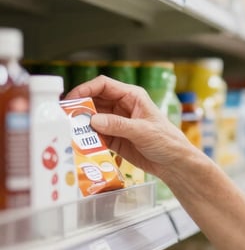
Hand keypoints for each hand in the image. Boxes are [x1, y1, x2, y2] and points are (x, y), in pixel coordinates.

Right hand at [66, 75, 194, 177]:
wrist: (174, 163)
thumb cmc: (167, 141)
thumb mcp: (143, 131)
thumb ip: (118, 125)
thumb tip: (94, 120)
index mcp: (132, 97)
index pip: (104, 85)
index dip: (85, 89)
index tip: (72, 99)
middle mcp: (122, 107)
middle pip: (94, 101)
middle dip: (79, 107)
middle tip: (65, 116)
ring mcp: (116, 122)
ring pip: (92, 118)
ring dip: (81, 124)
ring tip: (69, 130)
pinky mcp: (114, 138)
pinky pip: (95, 135)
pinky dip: (87, 138)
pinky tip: (79, 142)